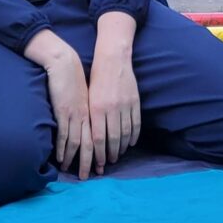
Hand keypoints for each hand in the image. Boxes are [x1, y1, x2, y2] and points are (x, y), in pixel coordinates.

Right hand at [24, 31, 92, 179]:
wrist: (65, 64)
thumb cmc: (77, 78)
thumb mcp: (90, 94)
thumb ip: (92, 109)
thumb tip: (94, 124)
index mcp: (97, 110)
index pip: (105, 136)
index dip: (104, 151)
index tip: (104, 164)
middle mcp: (88, 114)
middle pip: (94, 143)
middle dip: (94, 161)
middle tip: (95, 175)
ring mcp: (75, 114)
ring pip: (79, 142)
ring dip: (78, 159)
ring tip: (77, 172)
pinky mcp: (63, 112)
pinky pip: (64, 135)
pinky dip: (63, 149)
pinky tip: (62, 159)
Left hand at [88, 50, 140, 174]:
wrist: (112, 59)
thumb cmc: (96, 78)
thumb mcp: (88, 96)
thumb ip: (89, 115)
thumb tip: (86, 137)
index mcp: (96, 108)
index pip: (98, 138)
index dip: (99, 153)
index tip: (99, 163)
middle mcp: (111, 108)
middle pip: (113, 138)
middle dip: (111, 154)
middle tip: (109, 163)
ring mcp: (125, 105)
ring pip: (125, 133)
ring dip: (123, 147)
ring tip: (119, 154)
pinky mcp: (135, 101)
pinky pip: (136, 123)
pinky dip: (134, 135)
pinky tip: (131, 143)